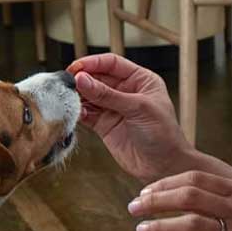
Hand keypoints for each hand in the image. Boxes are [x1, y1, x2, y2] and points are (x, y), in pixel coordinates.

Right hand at [67, 53, 192, 183]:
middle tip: (67, 84)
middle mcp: (126, 91)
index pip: (112, 64)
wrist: (164, 166)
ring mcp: (114, 109)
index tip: (76, 68)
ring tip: (68, 98)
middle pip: (98, 78)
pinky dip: (79, 113)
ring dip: (78, 96)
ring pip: (90, 96)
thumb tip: (83, 79)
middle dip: (83, 80)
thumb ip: (108, 95)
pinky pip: (87, 114)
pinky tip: (75, 113)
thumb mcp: (138, 109)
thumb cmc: (163, 134)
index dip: (93, 63)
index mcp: (140, 80)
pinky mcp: (105, 126)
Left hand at [127, 170, 231, 230]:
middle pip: (190, 196)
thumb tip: (178, 186)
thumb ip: (220, 194)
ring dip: (160, 226)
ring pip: (191, 224)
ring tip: (140, 229)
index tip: (144, 192)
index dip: (165, 183)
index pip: (196, 178)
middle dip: (156, 200)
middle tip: (134, 207)